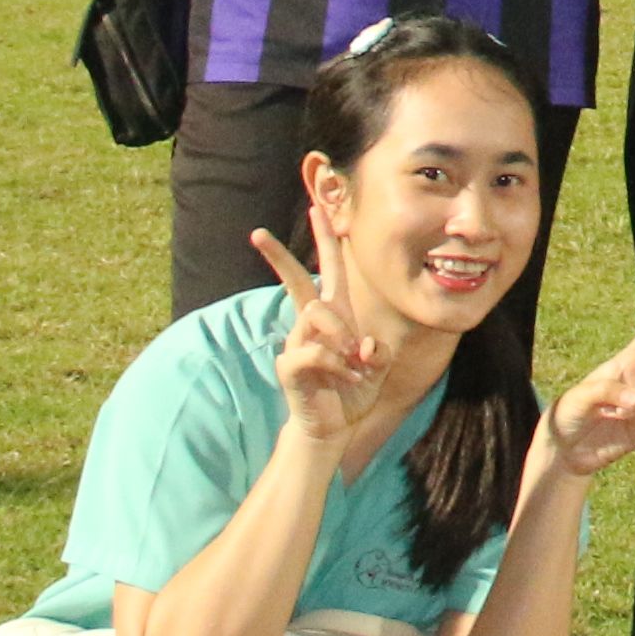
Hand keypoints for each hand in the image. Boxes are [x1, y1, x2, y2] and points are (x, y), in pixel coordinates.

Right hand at [248, 215, 389, 462]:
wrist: (335, 426)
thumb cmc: (354, 390)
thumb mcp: (377, 367)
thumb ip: (377, 351)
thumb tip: (362, 344)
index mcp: (335, 315)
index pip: (329, 270)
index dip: (324, 240)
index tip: (316, 208)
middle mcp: (312, 324)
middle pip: (295, 282)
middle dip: (278, 257)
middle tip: (257, 233)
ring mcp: (297, 343)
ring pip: (317, 317)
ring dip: (342, 339)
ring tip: (354, 365)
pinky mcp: (289, 366)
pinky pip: (313, 352)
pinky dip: (336, 365)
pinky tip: (345, 378)